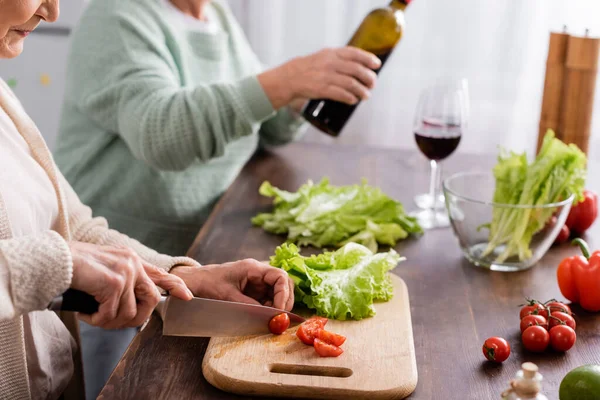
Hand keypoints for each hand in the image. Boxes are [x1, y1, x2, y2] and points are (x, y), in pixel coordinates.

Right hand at [69, 242, 192, 328]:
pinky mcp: (114, 283)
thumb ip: (122, 280)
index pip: (159, 274)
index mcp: (131, 259)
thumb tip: (132, 304)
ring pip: (130, 312)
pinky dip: (97, 319)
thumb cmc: (74, 268)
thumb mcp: (104, 269)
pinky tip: (86, 313)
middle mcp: (132, 263)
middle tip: (113, 322)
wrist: (54, 260)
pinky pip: (111, 314)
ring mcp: (125, 272)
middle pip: (151, 300)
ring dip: (110, 321)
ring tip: (94, 316)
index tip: (186, 297)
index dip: (174, 286)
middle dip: (137, 318)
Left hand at [170, 259, 294, 310]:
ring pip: (278, 293)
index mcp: (253, 268)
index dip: (284, 293)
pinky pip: (269, 299)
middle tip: (280, 318)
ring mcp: (257, 282)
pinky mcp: (254, 291)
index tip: (280, 311)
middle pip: (284, 284)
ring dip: (277, 306)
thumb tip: (268, 317)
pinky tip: (263, 317)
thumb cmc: (208, 284)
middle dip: (284, 301)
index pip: (280, 276)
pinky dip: (270, 309)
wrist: (195, 282)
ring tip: (269, 318)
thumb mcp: (228, 297)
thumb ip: (249, 306)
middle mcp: (258, 273)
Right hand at [258, 46, 380, 108]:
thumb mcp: (323, 57)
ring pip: (351, 83)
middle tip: (373, 84)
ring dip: (362, 90)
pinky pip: (340, 94)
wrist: (290, 78)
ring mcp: (325, 76)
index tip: (377, 65)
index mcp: (331, 53)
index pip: (354, 53)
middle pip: (356, 69)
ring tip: (366, 95)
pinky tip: (354, 100)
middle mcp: (329, 63)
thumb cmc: (310, 69)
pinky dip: (350, 98)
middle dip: (368, 77)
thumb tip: (360, 67)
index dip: (368, 58)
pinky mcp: (321, 89)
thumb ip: (339, 59)